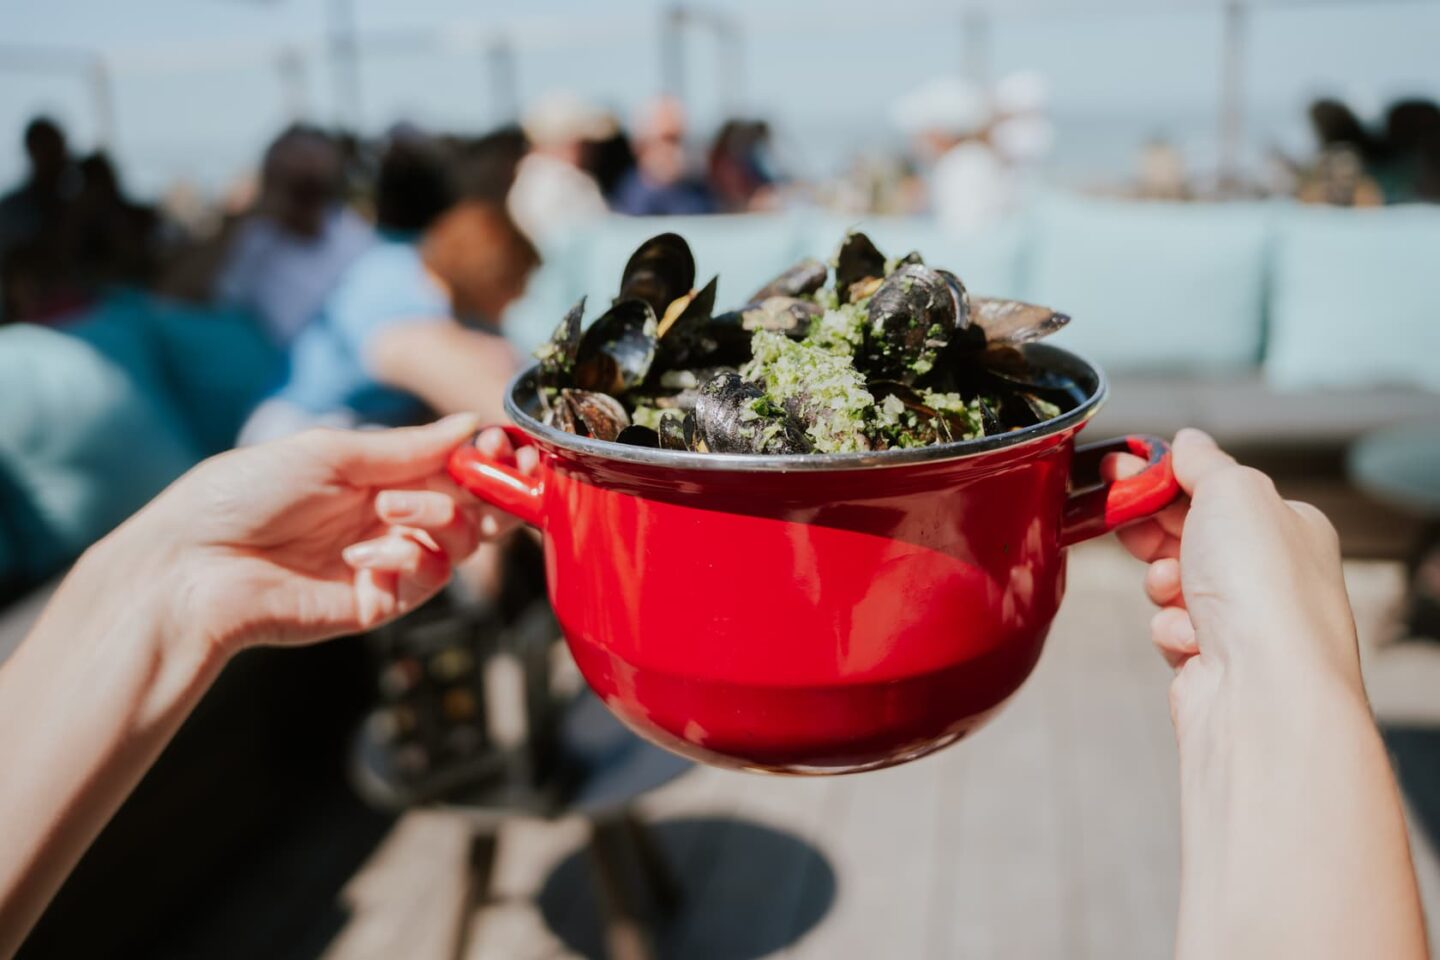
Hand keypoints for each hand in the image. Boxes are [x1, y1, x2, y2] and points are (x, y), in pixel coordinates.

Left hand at [102, 416, 539, 655]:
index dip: (487, 456)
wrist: (193, 564)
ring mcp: (388, 561)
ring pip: (462, 541)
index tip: (503, 445)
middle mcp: (390, 516)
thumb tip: (472, 424)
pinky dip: (409, 559)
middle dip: (491, 487)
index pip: (455, 464)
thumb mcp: (330, 453)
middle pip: (474, 504)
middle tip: (491, 471)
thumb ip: (408, 446)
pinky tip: (363, 555)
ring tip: (389, 510)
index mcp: (379, 473)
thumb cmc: (245, 494)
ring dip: (440, 515)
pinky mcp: (380, 604)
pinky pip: (430, 578)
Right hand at [1109, 429, 1363, 731]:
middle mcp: (1271, 573)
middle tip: (1126, 522)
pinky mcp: (1213, 661)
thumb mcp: (1233, 490)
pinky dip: (1169, 629)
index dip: (1162, 476)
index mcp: (1287, 525)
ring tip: (1176, 592)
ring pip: (1171, 583)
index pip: (1215, 488)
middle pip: (1186, 534)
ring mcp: (1243, 620)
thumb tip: (1188, 442)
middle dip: (1154, 532)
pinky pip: (1169, 628)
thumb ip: (1204, 461)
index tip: (1120, 469)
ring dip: (1161, 584)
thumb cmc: (1263, 589)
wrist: (1260, 687)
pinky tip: (1191, 639)